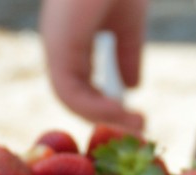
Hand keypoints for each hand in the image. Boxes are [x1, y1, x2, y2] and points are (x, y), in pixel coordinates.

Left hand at [39, 0, 148, 132]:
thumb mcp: (128, 23)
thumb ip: (128, 53)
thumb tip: (133, 85)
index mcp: (71, 38)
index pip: (82, 85)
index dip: (107, 106)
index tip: (137, 116)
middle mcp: (59, 44)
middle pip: (75, 96)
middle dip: (107, 119)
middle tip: (139, 129)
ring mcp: (56, 44)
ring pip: (70, 98)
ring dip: (104, 117)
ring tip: (134, 123)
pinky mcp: (60, 45)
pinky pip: (70, 91)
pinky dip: (95, 107)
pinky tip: (121, 110)